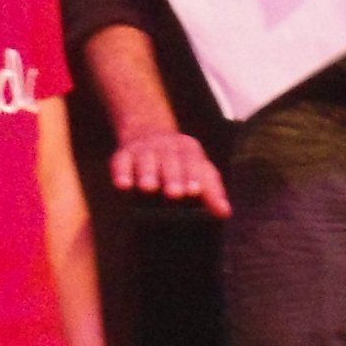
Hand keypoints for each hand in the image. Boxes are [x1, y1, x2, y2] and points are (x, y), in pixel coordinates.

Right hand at [108, 127, 230, 215]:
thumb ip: (212, 192)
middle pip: (170, 160)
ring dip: (147, 173)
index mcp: (188, 149)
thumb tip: (225, 213)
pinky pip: (120, 161)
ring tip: (149, 188)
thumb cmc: (179, 161)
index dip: (193, 175)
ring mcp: (144, 149)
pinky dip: (120, 173)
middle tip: (175, 194)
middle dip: (172, 176)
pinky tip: (122, 185)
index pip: (192, 160)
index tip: (195, 190)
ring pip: (146, 159)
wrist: (147, 131)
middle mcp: (166, 146)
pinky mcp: (124, 154)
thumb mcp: (198, 170)